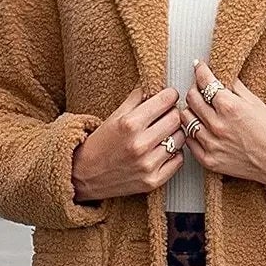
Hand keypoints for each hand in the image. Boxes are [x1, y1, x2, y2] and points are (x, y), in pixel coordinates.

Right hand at [70, 85, 186, 201]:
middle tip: (164, 115)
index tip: (168, 96)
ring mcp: (147, 165)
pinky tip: (162, 151)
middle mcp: (139, 145)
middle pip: (176, 119)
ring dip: (174, 134)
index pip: (165, 101)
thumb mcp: (114, 116)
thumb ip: (136, 98)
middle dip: (172, 113)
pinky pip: (178, 160)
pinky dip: (174, 154)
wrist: (84, 176)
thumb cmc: (99, 144)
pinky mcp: (152, 181)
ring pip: (180, 139)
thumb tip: (156, 84)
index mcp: (129, 124)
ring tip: (162, 134)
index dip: (169, 96)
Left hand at [182, 61, 265, 190]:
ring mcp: (211, 144)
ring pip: (186, 118)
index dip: (200, 70)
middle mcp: (217, 125)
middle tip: (201, 89)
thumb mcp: (255, 102)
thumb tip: (220, 74)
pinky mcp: (209, 160)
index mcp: (230, 106)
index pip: (204, 81)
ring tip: (200, 110)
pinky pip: (188, 140)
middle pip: (192, 98)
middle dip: (195, 88)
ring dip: (192, 110)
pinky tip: (201, 128)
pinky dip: (192, 132)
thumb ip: (234, 87)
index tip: (199, 67)